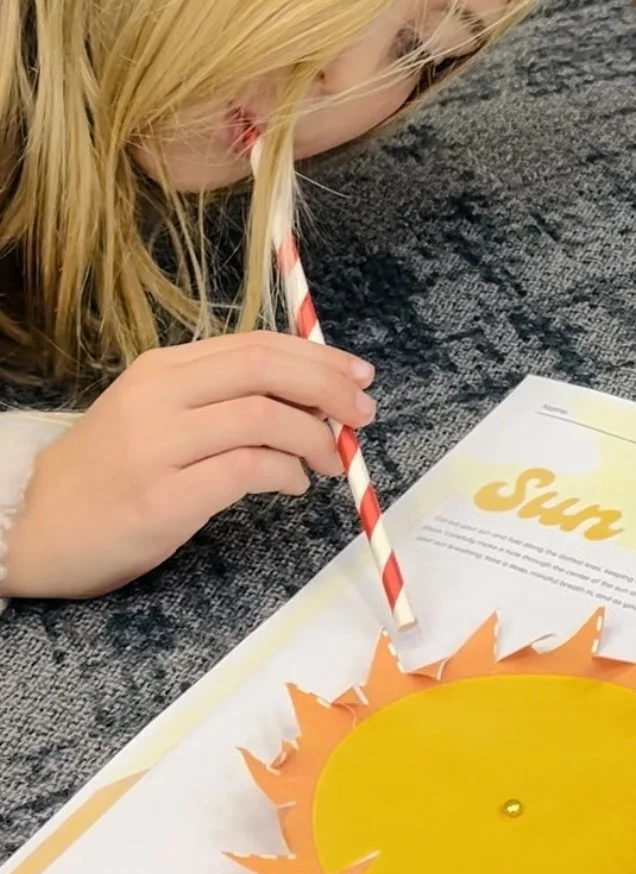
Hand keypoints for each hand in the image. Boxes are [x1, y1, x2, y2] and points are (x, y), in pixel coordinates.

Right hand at [3, 334, 376, 599]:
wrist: (35, 527)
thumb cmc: (108, 476)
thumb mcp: (158, 418)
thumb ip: (221, 401)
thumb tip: (311, 399)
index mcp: (161, 370)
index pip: (255, 345)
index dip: (317, 356)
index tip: (357, 374)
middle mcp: (158, 397)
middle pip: (264, 370)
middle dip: (328, 388)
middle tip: (362, 414)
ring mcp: (157, 447)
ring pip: (262, 417)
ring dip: (314, 437)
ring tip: (332, 460)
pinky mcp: (162, 499)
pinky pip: (246, 471)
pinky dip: (286, 474)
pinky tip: (295, 485)